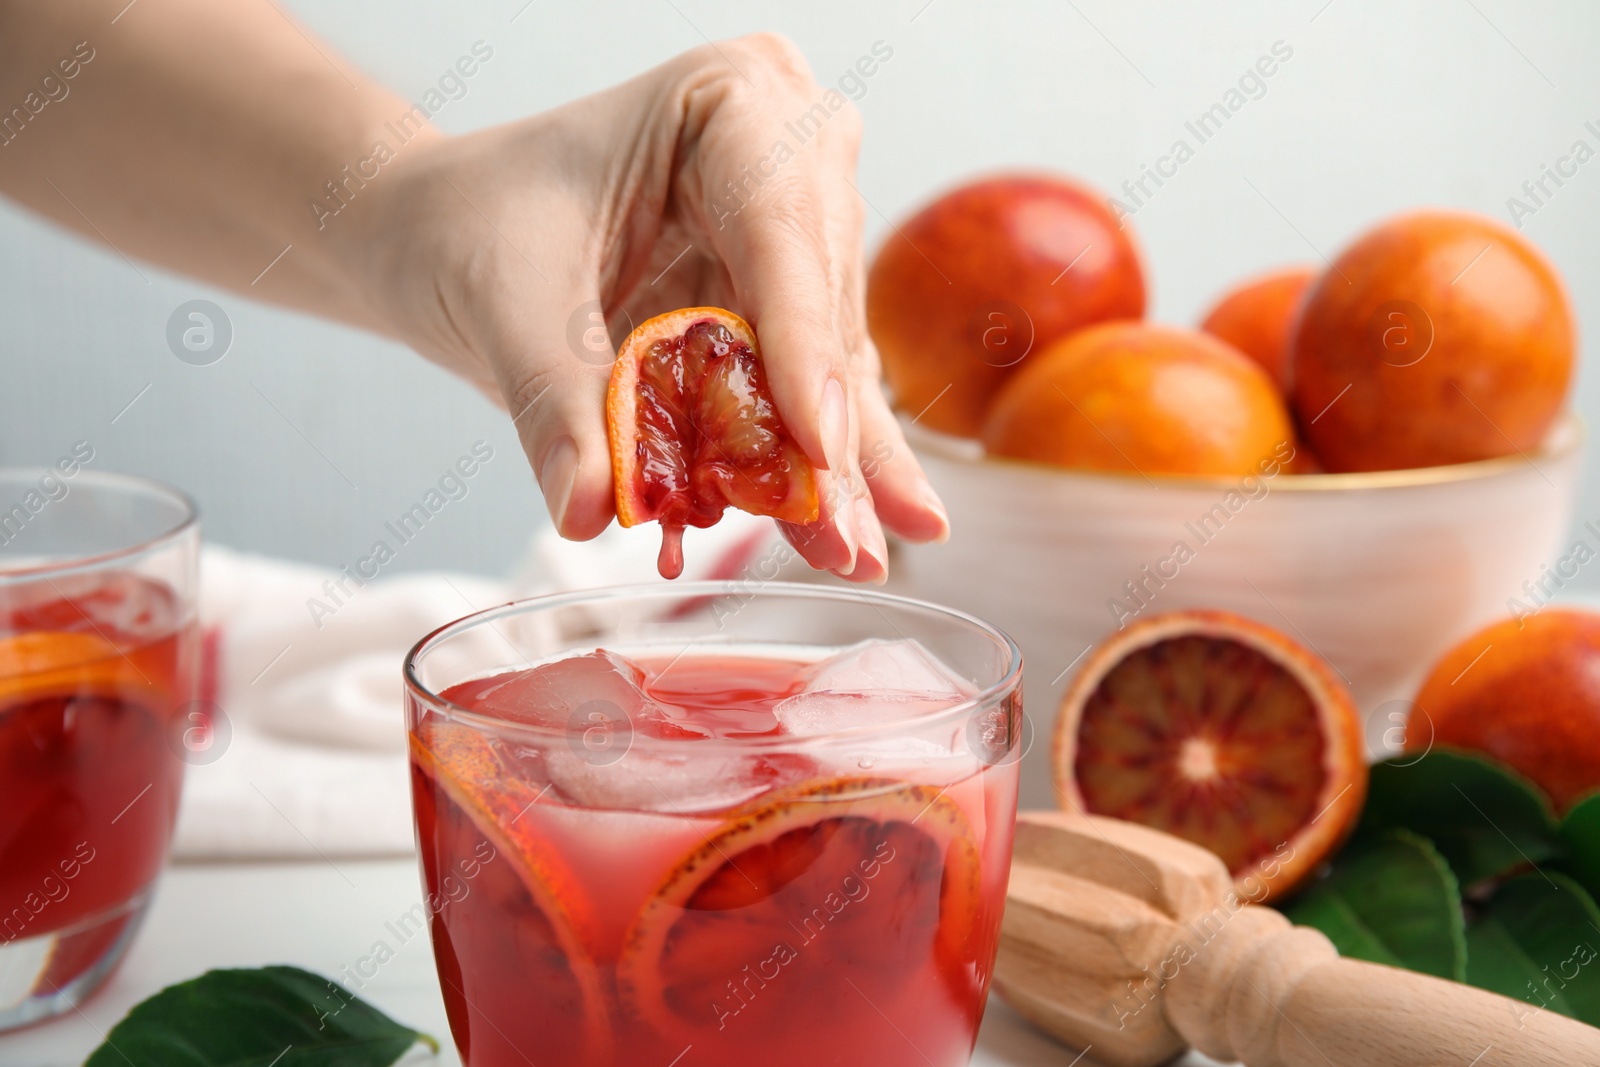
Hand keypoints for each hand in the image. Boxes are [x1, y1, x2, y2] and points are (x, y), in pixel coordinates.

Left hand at [342, 33, 948, 581]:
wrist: (440, 234)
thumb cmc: (469, 224)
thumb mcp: (503, 302)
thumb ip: (555, 402)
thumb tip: (592, 508)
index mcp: (729, 99)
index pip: (781, 232)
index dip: (803, 350)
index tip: (818, 451)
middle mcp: (788, 151)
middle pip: (822, 309)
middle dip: (825, 435)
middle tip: (840, 539)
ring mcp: (794, 231)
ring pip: (831, 363)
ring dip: (836, 469)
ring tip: (854, 554)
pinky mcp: (783, 304)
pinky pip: (809, 391)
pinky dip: (818, 466)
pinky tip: (868, 528)